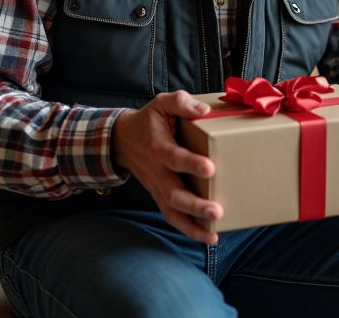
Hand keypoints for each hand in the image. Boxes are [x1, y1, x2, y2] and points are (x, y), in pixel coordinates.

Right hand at [111, 91, 223, 243]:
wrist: (123, 141)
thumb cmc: (149, 121)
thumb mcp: (161, 103)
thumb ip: (181, 102)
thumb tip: (203, 110)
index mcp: (158, 147)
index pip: (174, 158)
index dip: (191, 163)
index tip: (210, 168)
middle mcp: (157, 172)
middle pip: (173, 194)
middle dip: (194, 205)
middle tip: (216, 210)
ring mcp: (157, 188)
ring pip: (172, 211)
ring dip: (193, 225)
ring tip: (213, 233)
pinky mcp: (159, 197)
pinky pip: (172, 217)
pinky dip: (189, 229)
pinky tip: (209, 237)